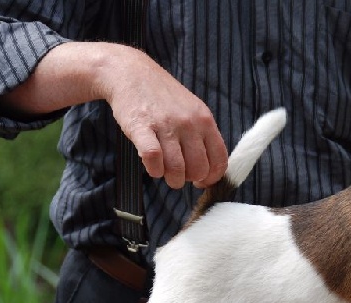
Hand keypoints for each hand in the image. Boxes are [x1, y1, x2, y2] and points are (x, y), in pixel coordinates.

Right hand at [98, 46, 227, 187]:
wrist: (130, 73)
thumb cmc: (162, 97)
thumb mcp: (191, 110)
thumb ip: (202, 136)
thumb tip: (208, 170)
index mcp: (204, 120)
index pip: (219, 159)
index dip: (211, 177)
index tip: (201, 181)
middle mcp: (189, 122)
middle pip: (199, 169)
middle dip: (189, 179)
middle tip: (179, 175)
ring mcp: (166, 125)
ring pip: (177, 169)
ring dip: (171, 179)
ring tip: (165, 173)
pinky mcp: (142, 127)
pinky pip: (153, 160)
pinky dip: (154, 170)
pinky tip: (152, 166)